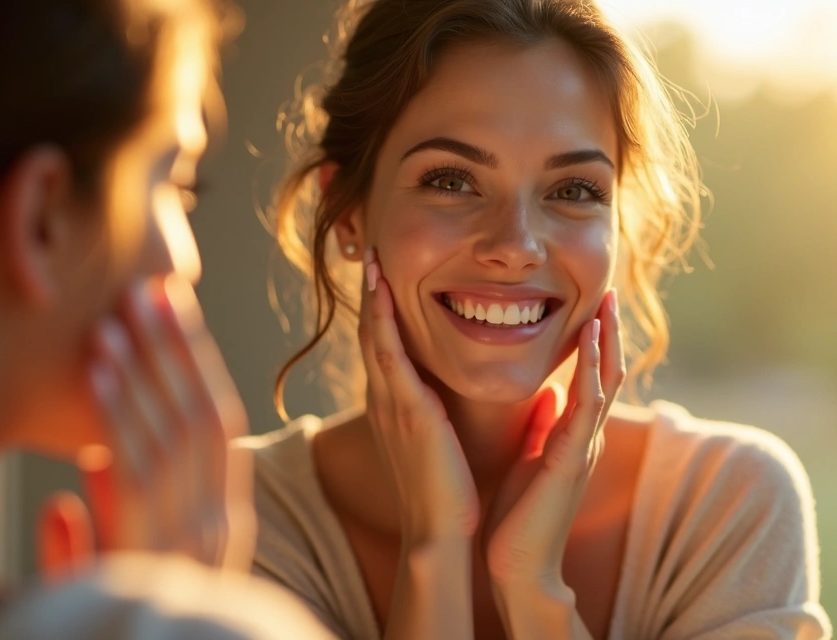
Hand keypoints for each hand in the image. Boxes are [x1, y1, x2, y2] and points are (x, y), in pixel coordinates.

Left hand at [39, 275, 254, 580]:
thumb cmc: (139, 629)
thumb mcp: (132, 570)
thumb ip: (107, 518)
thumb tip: (81, 463)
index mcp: (223, 519)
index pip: (216, 424)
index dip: (193, 364)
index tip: (169, 310)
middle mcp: (218, 519)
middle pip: (202, 414)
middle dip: (177, 348)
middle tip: (153, 287)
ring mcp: (192, 533)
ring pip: (174, 427)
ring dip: (146, 363)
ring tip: (120, 311)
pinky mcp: (160, 548)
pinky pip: (139, 465)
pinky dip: (117, 407)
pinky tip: (96, 364)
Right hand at [358, 248, 478, 545]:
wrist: (438, 533)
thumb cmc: (448, 494)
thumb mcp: (442, 442)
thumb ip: (446, 412)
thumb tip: (467, 385)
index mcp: (396, 406)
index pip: (384, 345)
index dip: (380, 308)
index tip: (384, 272)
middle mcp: (385, 400)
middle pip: (369, 332)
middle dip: (369, 292)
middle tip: (368, 248)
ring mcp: (391, 404)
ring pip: (373, 335)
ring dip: (371, 294)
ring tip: (371, 255)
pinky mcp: (406, 411)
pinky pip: (388, 354)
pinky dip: (381, 319)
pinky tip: (382, 290)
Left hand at [483, 289, 623, 591]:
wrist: (518, 565)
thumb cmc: (519, 516)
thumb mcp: (531, 458)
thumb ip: (543, 426)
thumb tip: (548, 393)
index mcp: (573, 434)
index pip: (591, 377)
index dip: (594, 340)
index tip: (591, 303)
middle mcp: (586, 435)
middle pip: (606, 371)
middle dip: (609, 330)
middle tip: (608, 288)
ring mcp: (584, 445)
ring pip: (605, 380)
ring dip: (607, 338)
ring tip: (606, 300)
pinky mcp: (574, 456)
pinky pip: (588, 402)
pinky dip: (591, 366)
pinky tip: (591, 336)